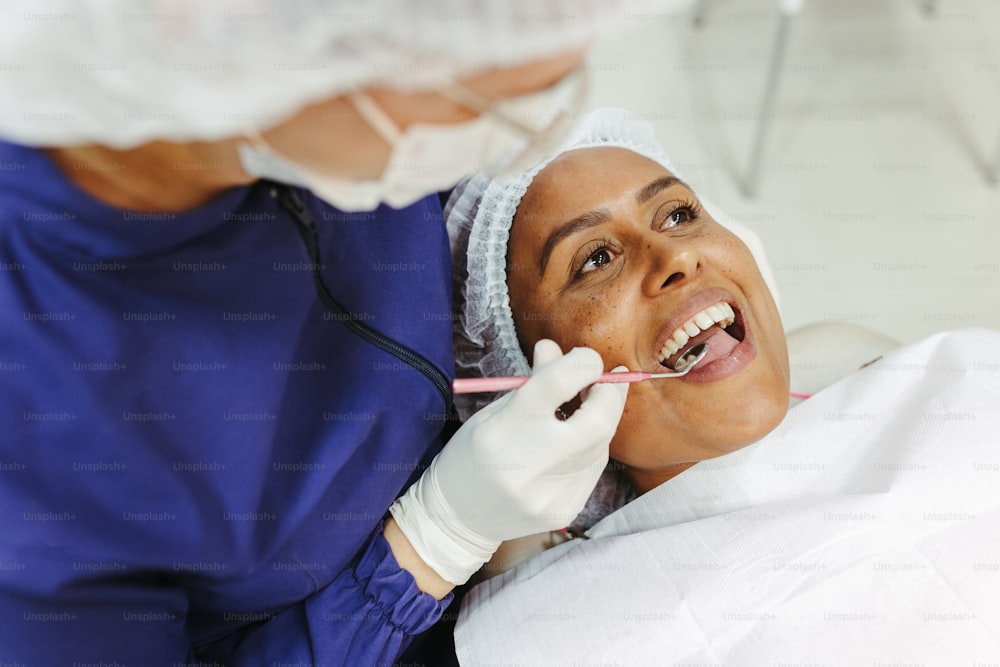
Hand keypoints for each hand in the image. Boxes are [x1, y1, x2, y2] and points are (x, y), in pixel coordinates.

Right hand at [389, 340, 627, 584]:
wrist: (458, 516)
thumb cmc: (474, 453)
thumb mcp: (495, 410)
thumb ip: (533, 381)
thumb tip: (557, 347)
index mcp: (503, 431)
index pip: (558, 384)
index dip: (583, 363)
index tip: (587, 359)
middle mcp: (528, 466)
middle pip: (597, 422)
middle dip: (610, 395)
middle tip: (605, 382)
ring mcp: (549, 494)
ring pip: (600, 446)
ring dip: (600, 420)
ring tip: (585, 409)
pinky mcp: (564, 511)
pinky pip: (592, 470)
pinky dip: (590, 449)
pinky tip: (574, 445)